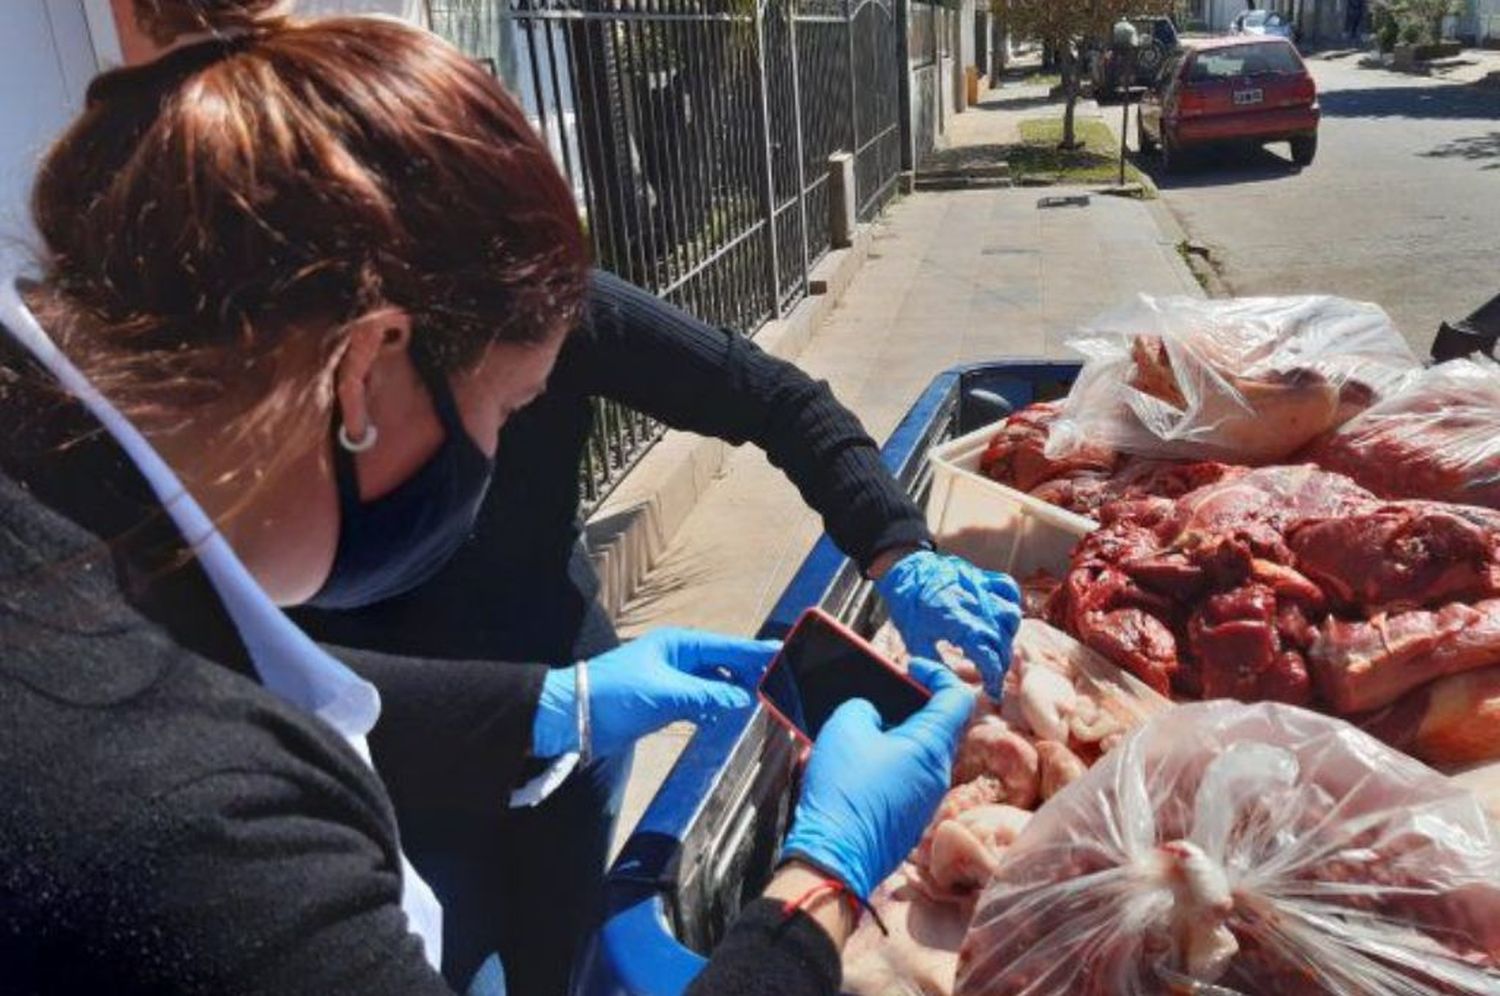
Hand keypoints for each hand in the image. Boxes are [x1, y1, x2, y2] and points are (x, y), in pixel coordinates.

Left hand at [533, 627, 778, 757]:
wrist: (573, 717)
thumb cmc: (614, 695)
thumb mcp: (665, 694)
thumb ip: (707, 695)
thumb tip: (743, 699)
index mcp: (678, 645)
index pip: (727, 647)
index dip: (756, 653)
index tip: (784, 653)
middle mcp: (678, 658)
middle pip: (724, 663)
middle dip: (751, 672)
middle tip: (783, 681)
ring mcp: (672, 680)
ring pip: (714, 683)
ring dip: (735, 691)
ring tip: (764, 699)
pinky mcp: (665, 702)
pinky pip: (701, 700)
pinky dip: (716, 705)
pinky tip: (730, 713)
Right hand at [780, 658, 975, 899]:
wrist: (835, 856)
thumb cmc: (844, 789)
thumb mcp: (845, 726)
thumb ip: (864, 708)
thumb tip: (872, 715)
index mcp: (931, 746)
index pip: (957, 697)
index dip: (937, 674)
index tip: (910, 668)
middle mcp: (938, 773)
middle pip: (939, 725)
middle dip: (912, 704)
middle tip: (883, 696)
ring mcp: (926, 799)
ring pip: (922, 753)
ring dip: (899, 734)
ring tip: (865, 727)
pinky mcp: (910, 818)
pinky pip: (909, 777)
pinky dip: (891, 760)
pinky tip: (861, 760)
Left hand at [874, 550, 1021, 698]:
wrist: (904, 572)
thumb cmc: (908, 606)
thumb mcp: (916, 641)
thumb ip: (935, 664)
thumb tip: (947, 685)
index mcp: (960, 626)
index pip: (989, 658)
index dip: (994, 677)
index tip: (993, 689)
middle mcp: (976, 608)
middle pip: (1002, 641)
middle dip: (1001, 662)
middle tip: (994, 673)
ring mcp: (981, 590)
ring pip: (1010, 616)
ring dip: (1008, 634)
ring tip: (998, 645)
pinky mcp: (982, 577)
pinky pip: (1008, 588)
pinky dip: (1010, 602)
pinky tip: (1002, 615)